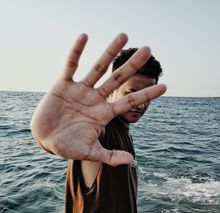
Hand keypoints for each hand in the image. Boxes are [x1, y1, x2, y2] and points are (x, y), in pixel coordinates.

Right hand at [30, 33, 165, 165]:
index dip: (146, 95)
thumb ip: (110, 156)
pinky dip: (76, 52)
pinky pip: (71, 66)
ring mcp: (80, 90)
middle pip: (117, 80)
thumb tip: (132, 161)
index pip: (129, 102)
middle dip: (132, 66)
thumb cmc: (68, 146)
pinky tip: (84, 37)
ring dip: (110, 53)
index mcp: (104, 114)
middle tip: (148, 50)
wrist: (46, 138)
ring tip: (124, 36)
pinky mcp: (63, 85)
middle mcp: (95, 99)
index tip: (165, 87)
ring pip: (98, 68)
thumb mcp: (89, 152)